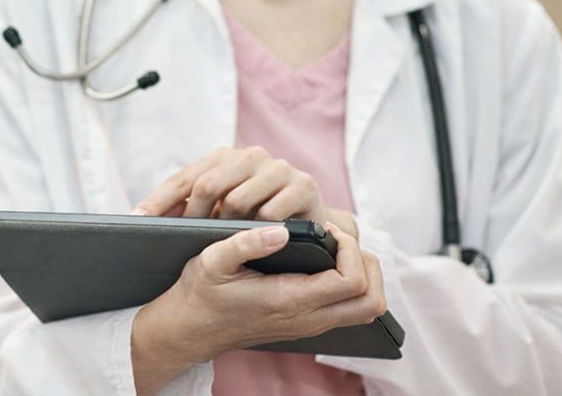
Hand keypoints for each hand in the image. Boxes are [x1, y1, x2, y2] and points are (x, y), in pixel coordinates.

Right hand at [131, 222, 386, 394]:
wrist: (190, 329)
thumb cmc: (200, 293)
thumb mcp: (211, 260)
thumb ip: (245, 242)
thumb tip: (282, 231)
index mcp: (288, 300)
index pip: (351, 281)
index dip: (349, 249)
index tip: (324, 231)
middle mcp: (307, 319)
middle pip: (371, 303)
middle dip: (367, 263)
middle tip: (338, 241)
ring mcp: (311, 325)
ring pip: (367, 309)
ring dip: (363, 275)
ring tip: (335, 249)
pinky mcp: (308, 323)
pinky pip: (350, 309)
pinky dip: (352, 284)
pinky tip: (324, 262)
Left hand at [132, 146, 357, 236]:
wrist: (308, 225)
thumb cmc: (254, 220)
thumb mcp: (219, 212)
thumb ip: (189, 210)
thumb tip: (141, 218)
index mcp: (226, 157)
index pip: (185, 178)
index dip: (159, 200)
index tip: (137, 220)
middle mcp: (252, 155)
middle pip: (209, 184)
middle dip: (194, 216)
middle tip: (183, 240)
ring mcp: (280, 169)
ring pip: (240, 199)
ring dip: (227, 226)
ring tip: (219, 244)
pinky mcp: (305, 186)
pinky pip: (272, 212)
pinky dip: (260, 230)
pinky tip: (255, 242)